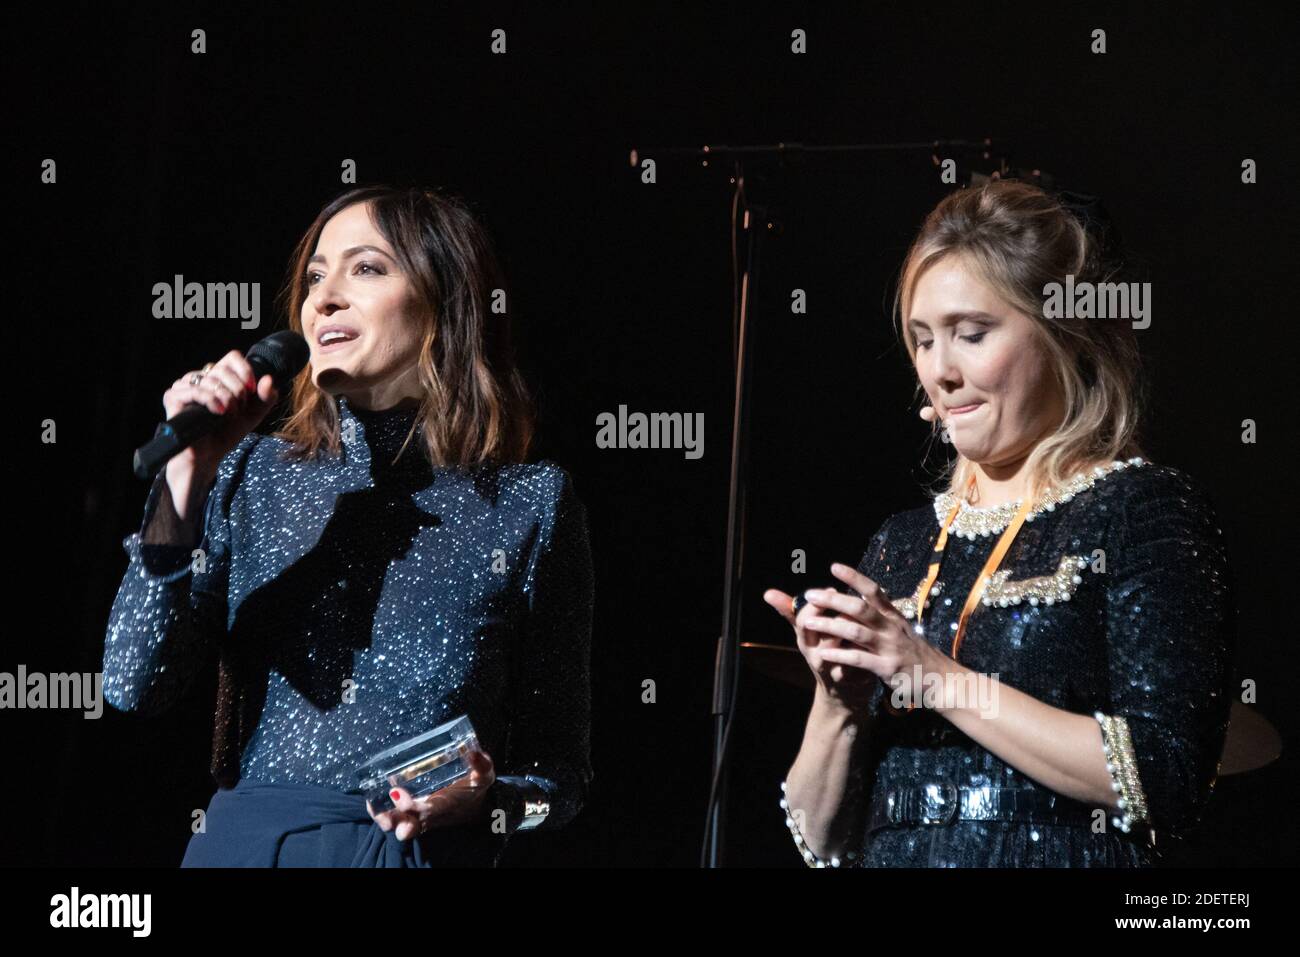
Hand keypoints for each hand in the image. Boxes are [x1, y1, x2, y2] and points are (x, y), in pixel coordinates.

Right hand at [162, 349, 280, 478]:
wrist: (209, 455)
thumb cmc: (227, 432)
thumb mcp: (254, 414)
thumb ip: (266, 397)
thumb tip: (268, 379)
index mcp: (217, 377)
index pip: (232, 357)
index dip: (245, 371)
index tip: (252, 389)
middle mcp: (200, 378)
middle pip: (222, 368)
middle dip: (237, 390)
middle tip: (238, 409)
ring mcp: (184, 386)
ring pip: (209, 379)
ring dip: (225, 397)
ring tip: (228, 414)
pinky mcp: (173, 397)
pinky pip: (194, 390)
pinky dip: (210, 400)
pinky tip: (218, 411)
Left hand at [366, 748, 496, 840]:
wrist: (473, 805)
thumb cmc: (475, 787)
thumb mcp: (483, 775)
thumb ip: (481, 764)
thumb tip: (473, 752)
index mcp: (446, 805)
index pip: (428, 809)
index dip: (411, 805)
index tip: (398, 793)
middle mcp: (430, 815)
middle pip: (409, 824)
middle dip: (395, 821)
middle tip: (385, 816)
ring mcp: (419, 817)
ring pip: (400, 824)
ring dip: (386, 820)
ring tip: (374, 809)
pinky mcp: (413, 814)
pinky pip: (396, 819)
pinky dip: (382, 813)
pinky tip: (372, 802)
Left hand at [764, 563, 937, 712]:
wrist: (942, 680)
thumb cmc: (916, 654)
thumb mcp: (901, 631)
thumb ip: (881, 618)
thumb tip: (858, 603)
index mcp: (892, 616)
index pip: (873, 590)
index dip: (854, 577)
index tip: (834, 567)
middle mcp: (891, 628)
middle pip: (859, 608)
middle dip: (833, 600)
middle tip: (810, 594)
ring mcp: (890, 647)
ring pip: (856, 631)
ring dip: (830, 626)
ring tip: (808, 623)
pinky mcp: (887, 668)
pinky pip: (859, 659)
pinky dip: (840, 655)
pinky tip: (823, 653)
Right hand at [764, 573, 878, 713]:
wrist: (842, 693)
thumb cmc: (826, 654)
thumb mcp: (807, 635)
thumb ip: (791, 613)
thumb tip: (768, 593)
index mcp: (805, 642)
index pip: (803, 619)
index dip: (817, 603)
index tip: (832, 587)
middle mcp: (816, 654)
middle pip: (821, 628)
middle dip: (835, 609)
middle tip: (848, 597)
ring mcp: (833, 666)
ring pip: (841, 641)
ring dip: (851, 623)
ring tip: (862, 610)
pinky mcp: (852, 676)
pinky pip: (858, 655)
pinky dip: (865, 641)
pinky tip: (873, 629)